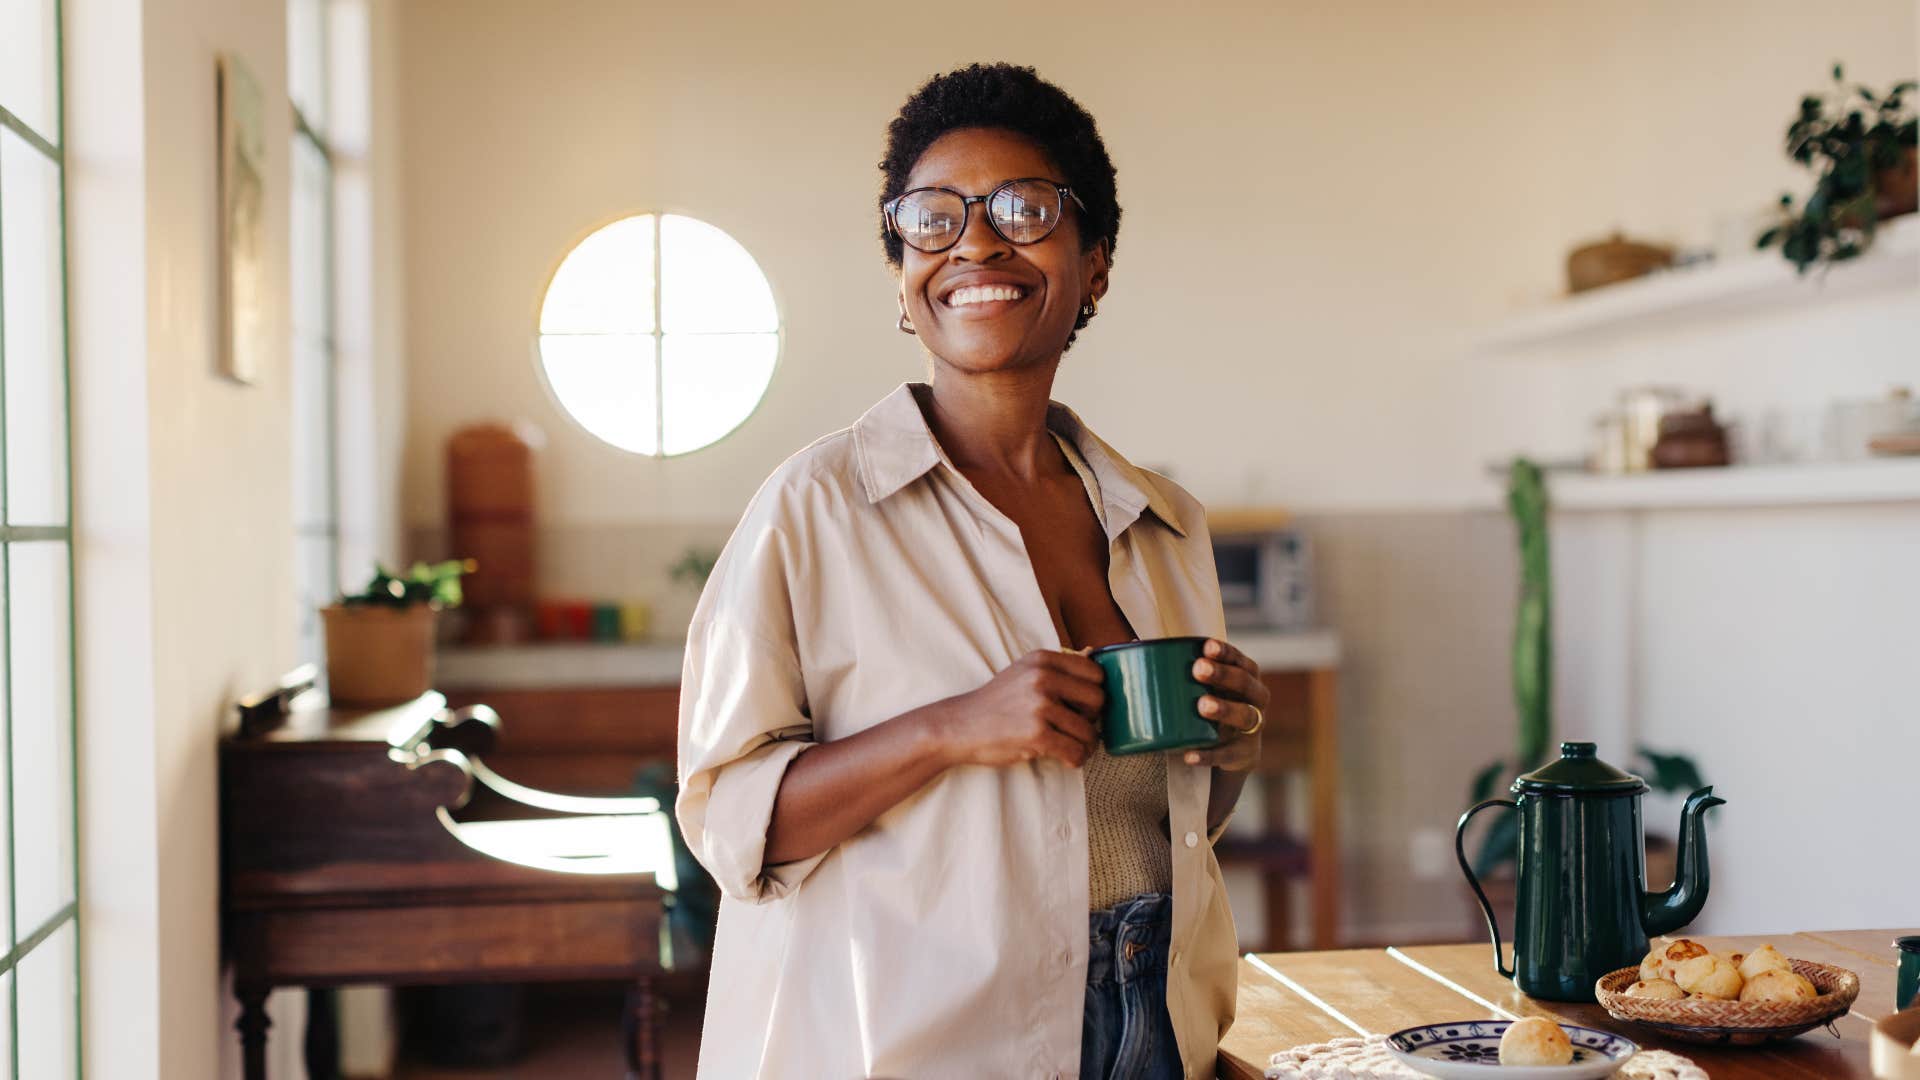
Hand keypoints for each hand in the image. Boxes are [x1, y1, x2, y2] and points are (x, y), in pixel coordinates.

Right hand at [932, 649, 1104, 768]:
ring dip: (1086, 744)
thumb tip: (1094, 656)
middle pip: (1098, 700)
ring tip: (1074, 747)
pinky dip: (1076, 759)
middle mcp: (1043, 678)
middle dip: (1092, 718)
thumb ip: (1057, 668)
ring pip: (1089, 730)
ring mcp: (1040, 706)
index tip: (1084, 705)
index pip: (1095, 673)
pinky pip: (1075, 751)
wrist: (960, 726)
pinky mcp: (1037, 735)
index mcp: (1043, 660)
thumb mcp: (1024, 672)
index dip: (1095, 692)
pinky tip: (1067, 758)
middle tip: (1077, 727)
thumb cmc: (996, 703)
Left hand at [1181, 638, 1267, 771]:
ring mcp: (1252, 729)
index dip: (1226, 652)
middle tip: (1198, 669)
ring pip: (1245, 716)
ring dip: (1224, 709)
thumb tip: (1135, 644)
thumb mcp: (1203, 690)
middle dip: (1224, 675)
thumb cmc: (1210, 709)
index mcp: (1246, 679)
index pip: (1241, 661)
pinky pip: (1228, 755)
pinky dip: (1209, 755)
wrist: (1228, 755)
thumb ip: (1178, 670)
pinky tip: (1190, 755)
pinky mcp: (1244, 755)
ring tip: (1202, 705)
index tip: (1206, 647)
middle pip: (1246, 684)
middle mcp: (1255, 701)